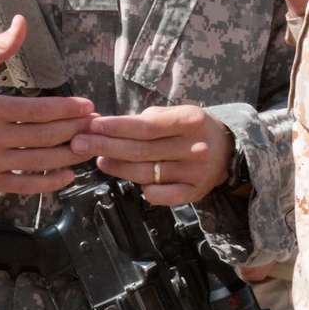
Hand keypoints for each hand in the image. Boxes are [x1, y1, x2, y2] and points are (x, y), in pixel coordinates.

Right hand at [0, 15, 93, 193]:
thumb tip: (21, 21)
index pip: (38, 111)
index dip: (67, 109)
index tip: (88, 105)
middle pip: (43, 136)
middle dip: (74, 129)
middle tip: (96, 124)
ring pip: (38, 162)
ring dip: (69, 155)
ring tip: (90, 146)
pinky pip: (24, 186)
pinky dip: (48, 184)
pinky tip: (68, 174)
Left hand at [70, 104, 232, 204]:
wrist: (229, 150)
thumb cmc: (194, 129)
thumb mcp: (179, 113)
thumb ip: (150, 119)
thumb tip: (111, 128)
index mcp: (189, 121)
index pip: (146, 126)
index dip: (116, 127)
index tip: (92, 125)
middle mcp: (194, 148)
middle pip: (141, 150)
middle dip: (106, 146)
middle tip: (79, 143)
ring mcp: (195, 173)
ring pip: (146, 173)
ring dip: (117, 167)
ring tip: (98, 160)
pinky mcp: (195, 193)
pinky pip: (162, 195)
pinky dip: (145, 190)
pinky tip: (130, 181)